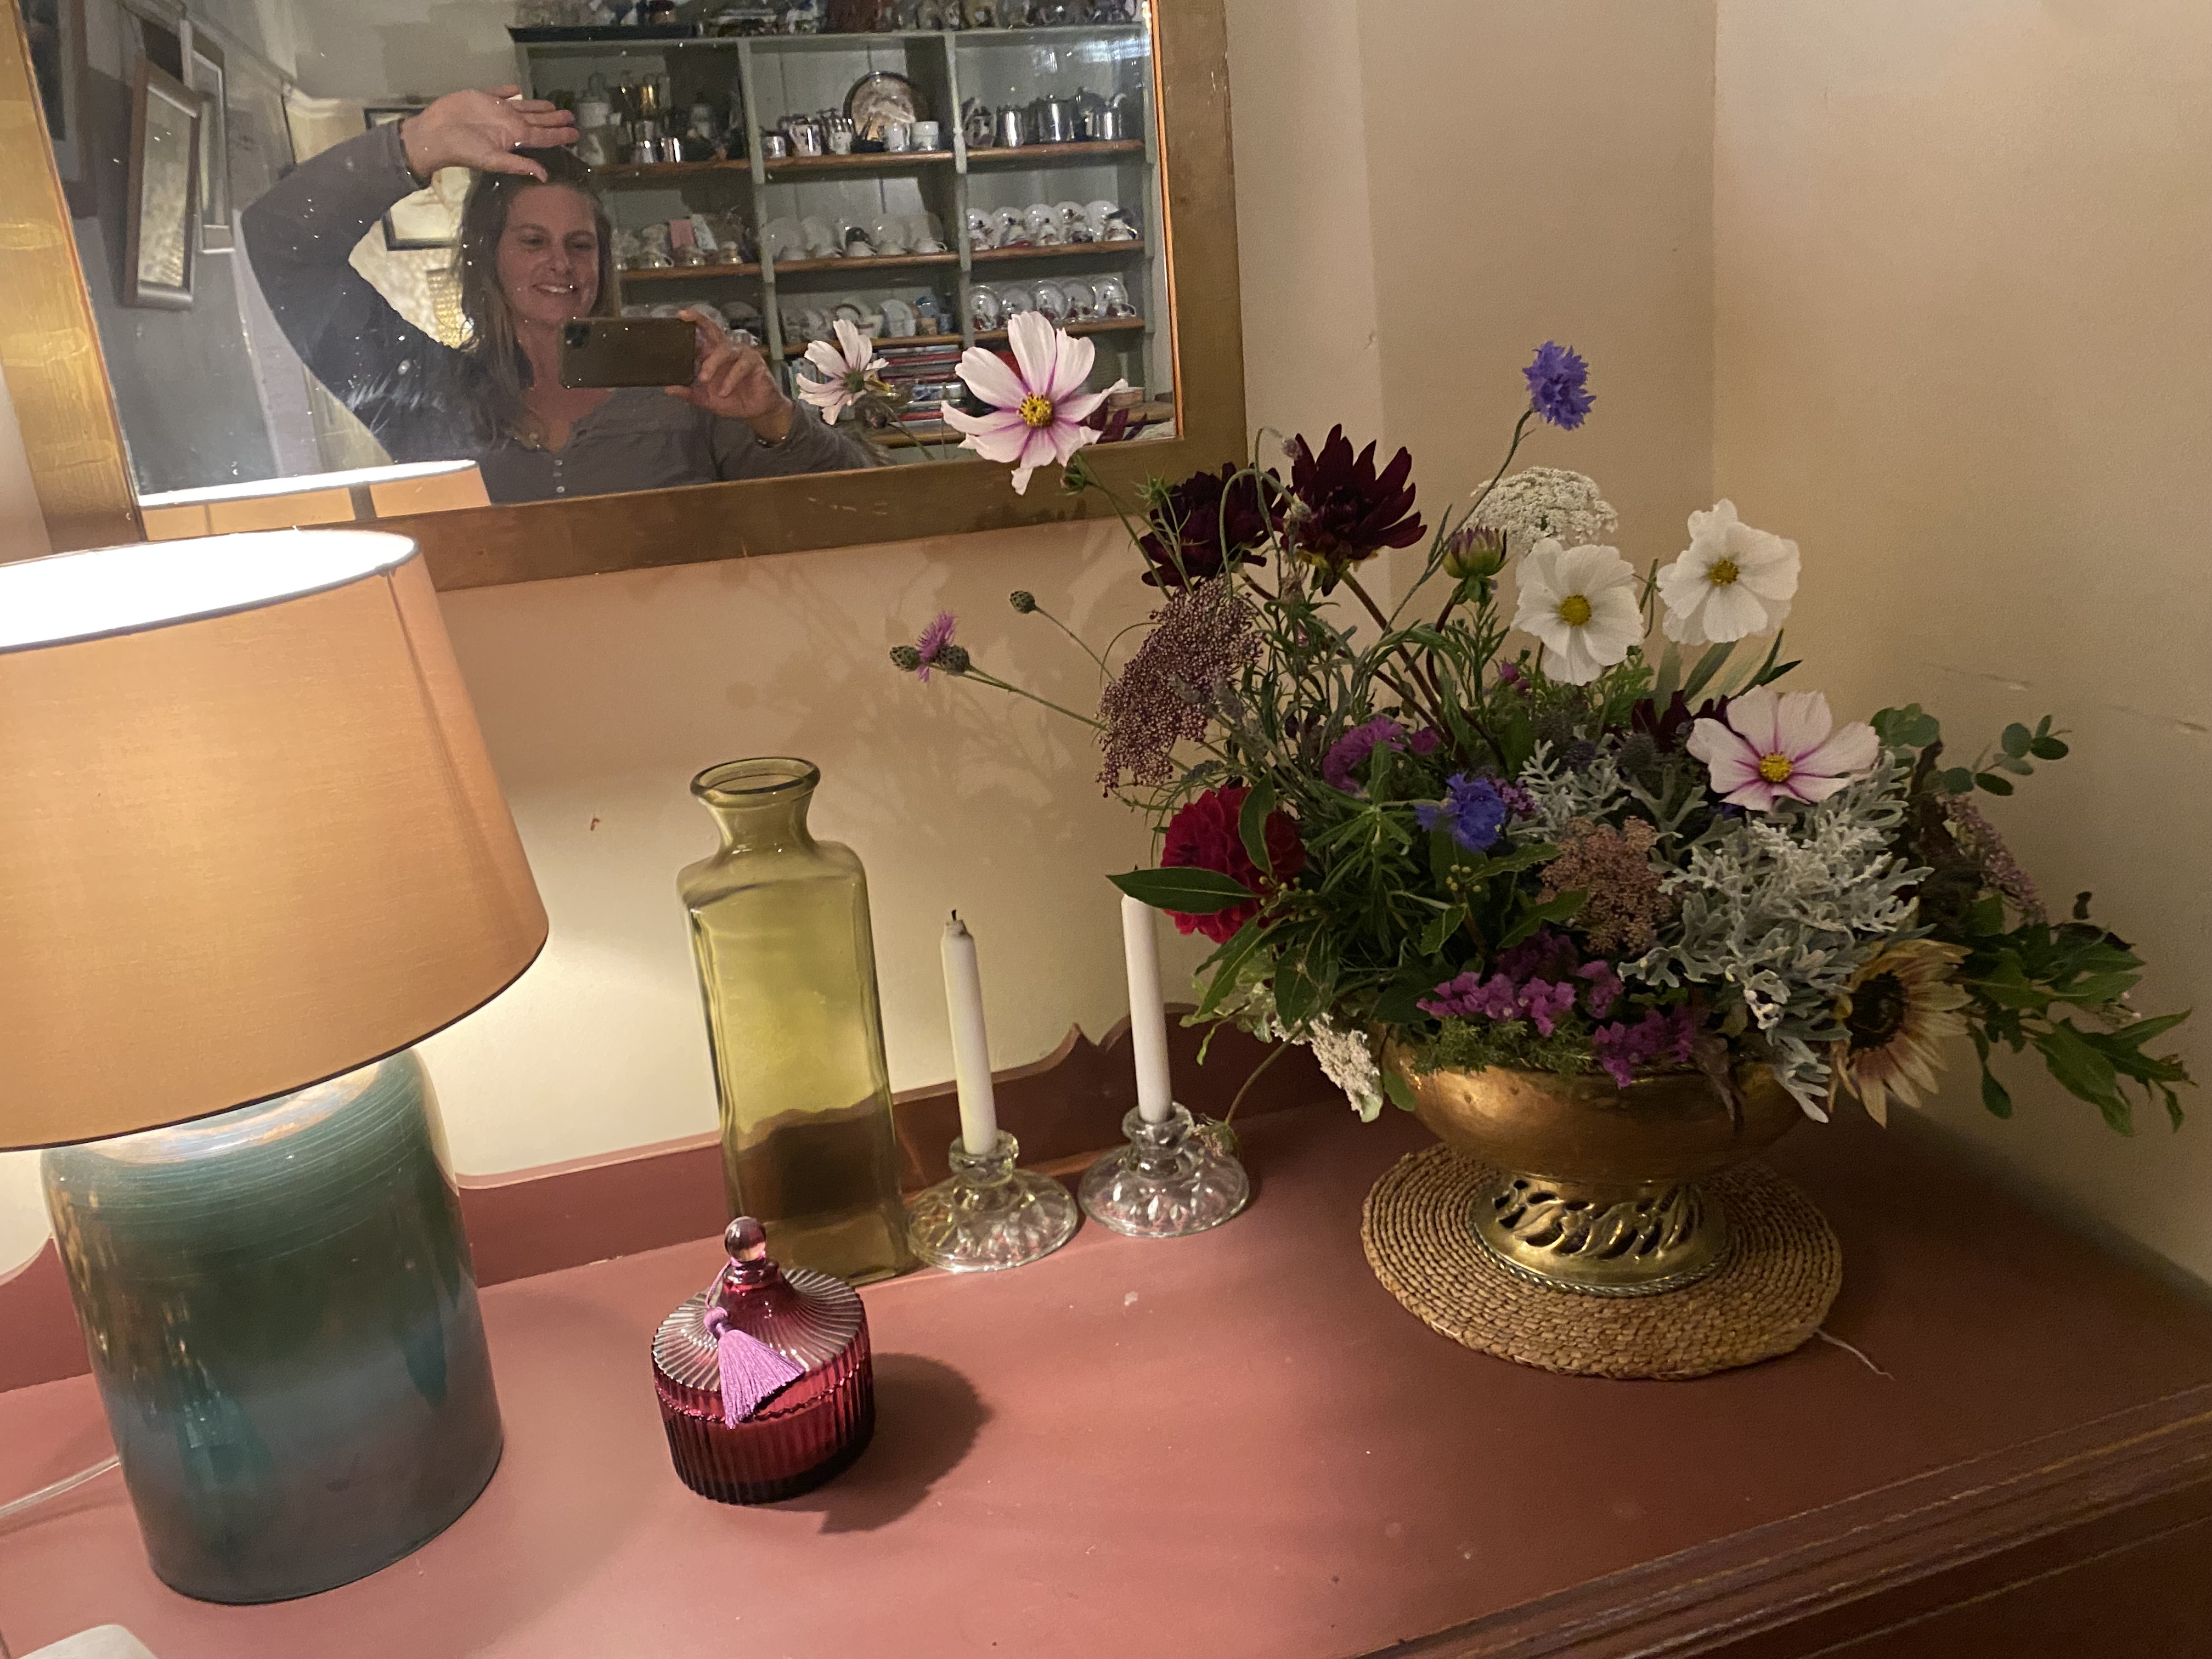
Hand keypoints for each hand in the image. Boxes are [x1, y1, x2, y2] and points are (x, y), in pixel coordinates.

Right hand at [399, 86, 577, 181]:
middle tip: (571, 116)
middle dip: (554, 119)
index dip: (560, 135)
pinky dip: (508, 91)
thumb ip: (519, 164)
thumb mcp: (493, 160)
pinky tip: (517, 90)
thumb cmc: (463, 149)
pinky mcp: (482, 98)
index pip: (543, 137)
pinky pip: (499, 92)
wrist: (435, 134)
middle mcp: (509, 124)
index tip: (575, 133)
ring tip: (554, 105)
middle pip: (537, 121)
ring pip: (523, 107)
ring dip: (538, 106)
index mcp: (514, 138)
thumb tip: (544, 176)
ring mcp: (496, 111)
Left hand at [668, 309, 793, 439]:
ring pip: (725, 350)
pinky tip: (724, 391)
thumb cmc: (733, 400)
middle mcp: (726, 351)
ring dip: (712, 363)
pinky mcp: (755, 363)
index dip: (692, 323)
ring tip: (704, 379)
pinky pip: (741, 367)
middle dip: (700, 321)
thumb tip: (668, 389)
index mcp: (712, 356)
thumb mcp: (706, 399)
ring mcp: (741, 355)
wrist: (756, 411)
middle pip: (713, 329)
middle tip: (687, 319)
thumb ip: (689, 393)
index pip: (701, 335)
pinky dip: (730, 379)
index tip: (680, 315)